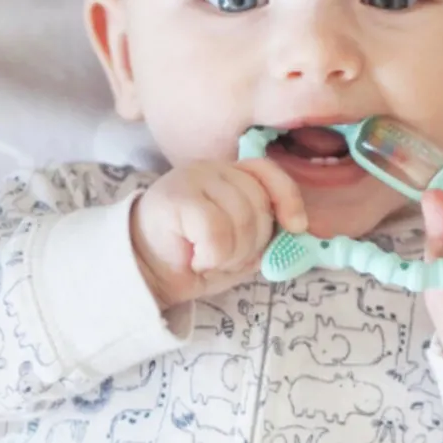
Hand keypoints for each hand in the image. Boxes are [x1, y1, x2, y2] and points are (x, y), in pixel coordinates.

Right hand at [131, 159, 306, 307]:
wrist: (145, 273)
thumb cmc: (194, 258)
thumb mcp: (241, 246)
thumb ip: (267, 234)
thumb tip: (297, 230)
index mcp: (231, 175)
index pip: (268, 172)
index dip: (288, 198)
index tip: (296, 226)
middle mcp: (213, 169)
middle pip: (259, 202)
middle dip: (252, 243)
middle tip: (225, 258)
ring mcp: (193, 178)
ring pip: (242, 219)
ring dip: (231, 255)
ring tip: (208, 260)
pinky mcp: (176, 196)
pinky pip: (217, 231)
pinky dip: (213, 257)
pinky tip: (195, 259)